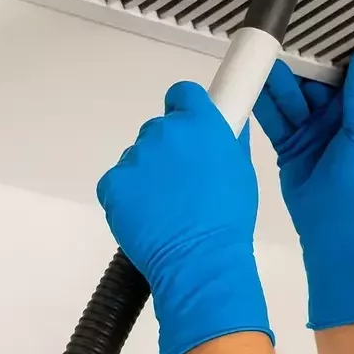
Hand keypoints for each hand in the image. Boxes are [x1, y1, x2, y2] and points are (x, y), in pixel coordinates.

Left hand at [97, 81, 271, 353]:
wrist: (199, 260)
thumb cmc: (229, 219)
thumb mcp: (242, 172)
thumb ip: (229, 142)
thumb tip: (224, 129)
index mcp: (199, 124)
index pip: (182, 94)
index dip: (185, 111)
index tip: (191, 131)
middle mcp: (163, 132)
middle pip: (159, 130)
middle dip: (169, 151)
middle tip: (184, 184)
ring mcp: (133, 158)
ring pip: (138, 158)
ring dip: (149, 175)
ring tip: (167, 209)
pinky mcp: (112, 184)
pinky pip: (119, 183)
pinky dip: (129, 197)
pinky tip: (148, 217)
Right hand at [253, 47, 353, 329]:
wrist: (335, 226)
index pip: (342, 77)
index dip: (325, 58)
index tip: (306, 35)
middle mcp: (337, 119)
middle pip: (312, 85)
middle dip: (293, 69)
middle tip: (269, 45)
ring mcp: (311, 132)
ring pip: (290, 100)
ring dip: (274, 84)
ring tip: (254, 62)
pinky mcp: (289, 146)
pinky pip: (274, 120)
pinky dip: (261, 105)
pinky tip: (247, 86)